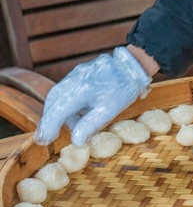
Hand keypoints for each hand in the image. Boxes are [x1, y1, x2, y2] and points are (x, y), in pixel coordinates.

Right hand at [34, 47, 151, 145]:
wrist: (134, 65)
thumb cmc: (123, 88)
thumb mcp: (108, 110)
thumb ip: (89, 126)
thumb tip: (75, 142)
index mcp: (79, 90)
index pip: (56, 111)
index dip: (48, 127)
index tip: (44, 141)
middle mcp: (73, 80)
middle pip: (53, 102)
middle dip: (50, 120)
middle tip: (49, 136)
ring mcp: (75, 74)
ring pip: (58, 95)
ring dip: (60, 111)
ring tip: (74, 125)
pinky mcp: (80, 72)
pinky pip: (66, 89)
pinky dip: (67, 102)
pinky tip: (79, 112)